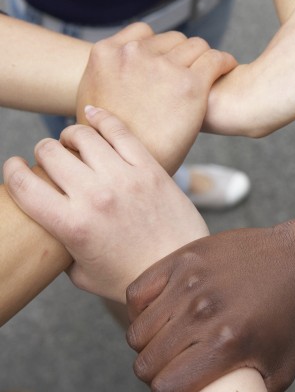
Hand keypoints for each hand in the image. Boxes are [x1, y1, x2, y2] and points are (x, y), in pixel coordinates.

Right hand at [3, 108, 208, 301]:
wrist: (180, 270)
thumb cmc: (132, 277)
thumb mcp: (83, 275)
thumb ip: (60, 250)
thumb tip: (51, 228)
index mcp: (72, 225)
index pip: (24, 185)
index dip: (12, 171)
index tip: (14, 168)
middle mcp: (95, 196)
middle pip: (50, 153)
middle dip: (42, 153)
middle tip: (50, 160)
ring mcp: (124, 178)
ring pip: (82, 136)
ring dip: (69, 136)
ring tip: (71, 142)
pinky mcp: (149, 169)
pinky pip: (119, 131)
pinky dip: (101, 118)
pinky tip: (92, 114)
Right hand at [76, 23, 236, 173]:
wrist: (128, 170)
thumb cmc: (111, 147)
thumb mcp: (92, 106)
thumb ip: (105, 83)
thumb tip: (116, 80)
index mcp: (106, 54)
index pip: (144, 34)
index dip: (160, 49)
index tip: (170, 63)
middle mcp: (134, 54)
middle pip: (172, 40)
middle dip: (182, 55)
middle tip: (192, 73)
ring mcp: (163, 67)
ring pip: (195, 46)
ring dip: (203, 58)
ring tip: (211, 72)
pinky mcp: (190, 84)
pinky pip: (215, 59)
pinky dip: (224, 62)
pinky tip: (226, 68)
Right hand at [125, 204, 294, 391]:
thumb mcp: (283, 369)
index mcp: (227, 344)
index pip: (165, 389)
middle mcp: (203, 312)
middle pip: (146, 363)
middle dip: (155, 378)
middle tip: (172, 371)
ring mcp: (190, 281)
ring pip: (138, 330)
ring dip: (147, 346)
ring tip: (167, 343)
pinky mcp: (185, 258)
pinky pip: (138, 291)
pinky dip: (141, 309)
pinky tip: (159, 314)